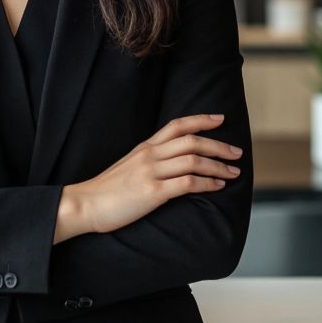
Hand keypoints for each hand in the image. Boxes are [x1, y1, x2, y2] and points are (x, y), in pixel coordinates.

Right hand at [63, 114, 242, 237]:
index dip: (201, 120)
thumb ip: (148, 161)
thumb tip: (170, 163)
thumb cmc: (106, 190)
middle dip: (219, 145)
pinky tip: (217, 187)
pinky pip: (188, 183)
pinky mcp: (153, 192)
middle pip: (192, 141)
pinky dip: (207, 183)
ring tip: (233, 172)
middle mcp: (150, 155)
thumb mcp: (127, 166)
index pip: (177, 125)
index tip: (220, 119)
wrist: (85, 204)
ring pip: (194, 160)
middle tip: (236, 152)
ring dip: (218, 166)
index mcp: (144, 147)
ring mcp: (151, 172)